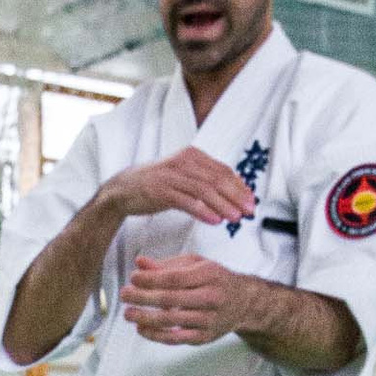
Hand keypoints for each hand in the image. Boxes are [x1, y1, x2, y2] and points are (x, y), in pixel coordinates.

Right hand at [105, 150, 255, 230]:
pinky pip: (187, 201)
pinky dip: (203, 211)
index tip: (251, 201)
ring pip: (204, 190)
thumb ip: (205, 182)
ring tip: (235, 218)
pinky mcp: (161, 190)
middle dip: (236, 197)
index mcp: (192, 155)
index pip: (223, 170)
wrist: (123, 189)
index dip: (240, 187)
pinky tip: (214, 220)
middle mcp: (184, 161)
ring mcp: (172, 175)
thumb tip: (233, 193)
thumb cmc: (157, 185)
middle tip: (248, 212)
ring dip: (223, 205)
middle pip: (217, 179)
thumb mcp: (184, 177)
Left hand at [121, 252, 252, 346]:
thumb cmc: (215, 279)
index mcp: (209, 275)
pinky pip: (176, 339)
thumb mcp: (196, 264)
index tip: (133, 278)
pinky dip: (156, 335)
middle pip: (171, 299)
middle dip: (144, 297)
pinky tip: (141, 328)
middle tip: (124, 294)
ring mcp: (208, 319)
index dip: (151, 279)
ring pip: (171, 321)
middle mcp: (211, 297)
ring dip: (146, 318)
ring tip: (128, 313)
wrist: (243, 303)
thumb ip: (167, 265)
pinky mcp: (204, 337)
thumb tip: (140, 263)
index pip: (175, 278)